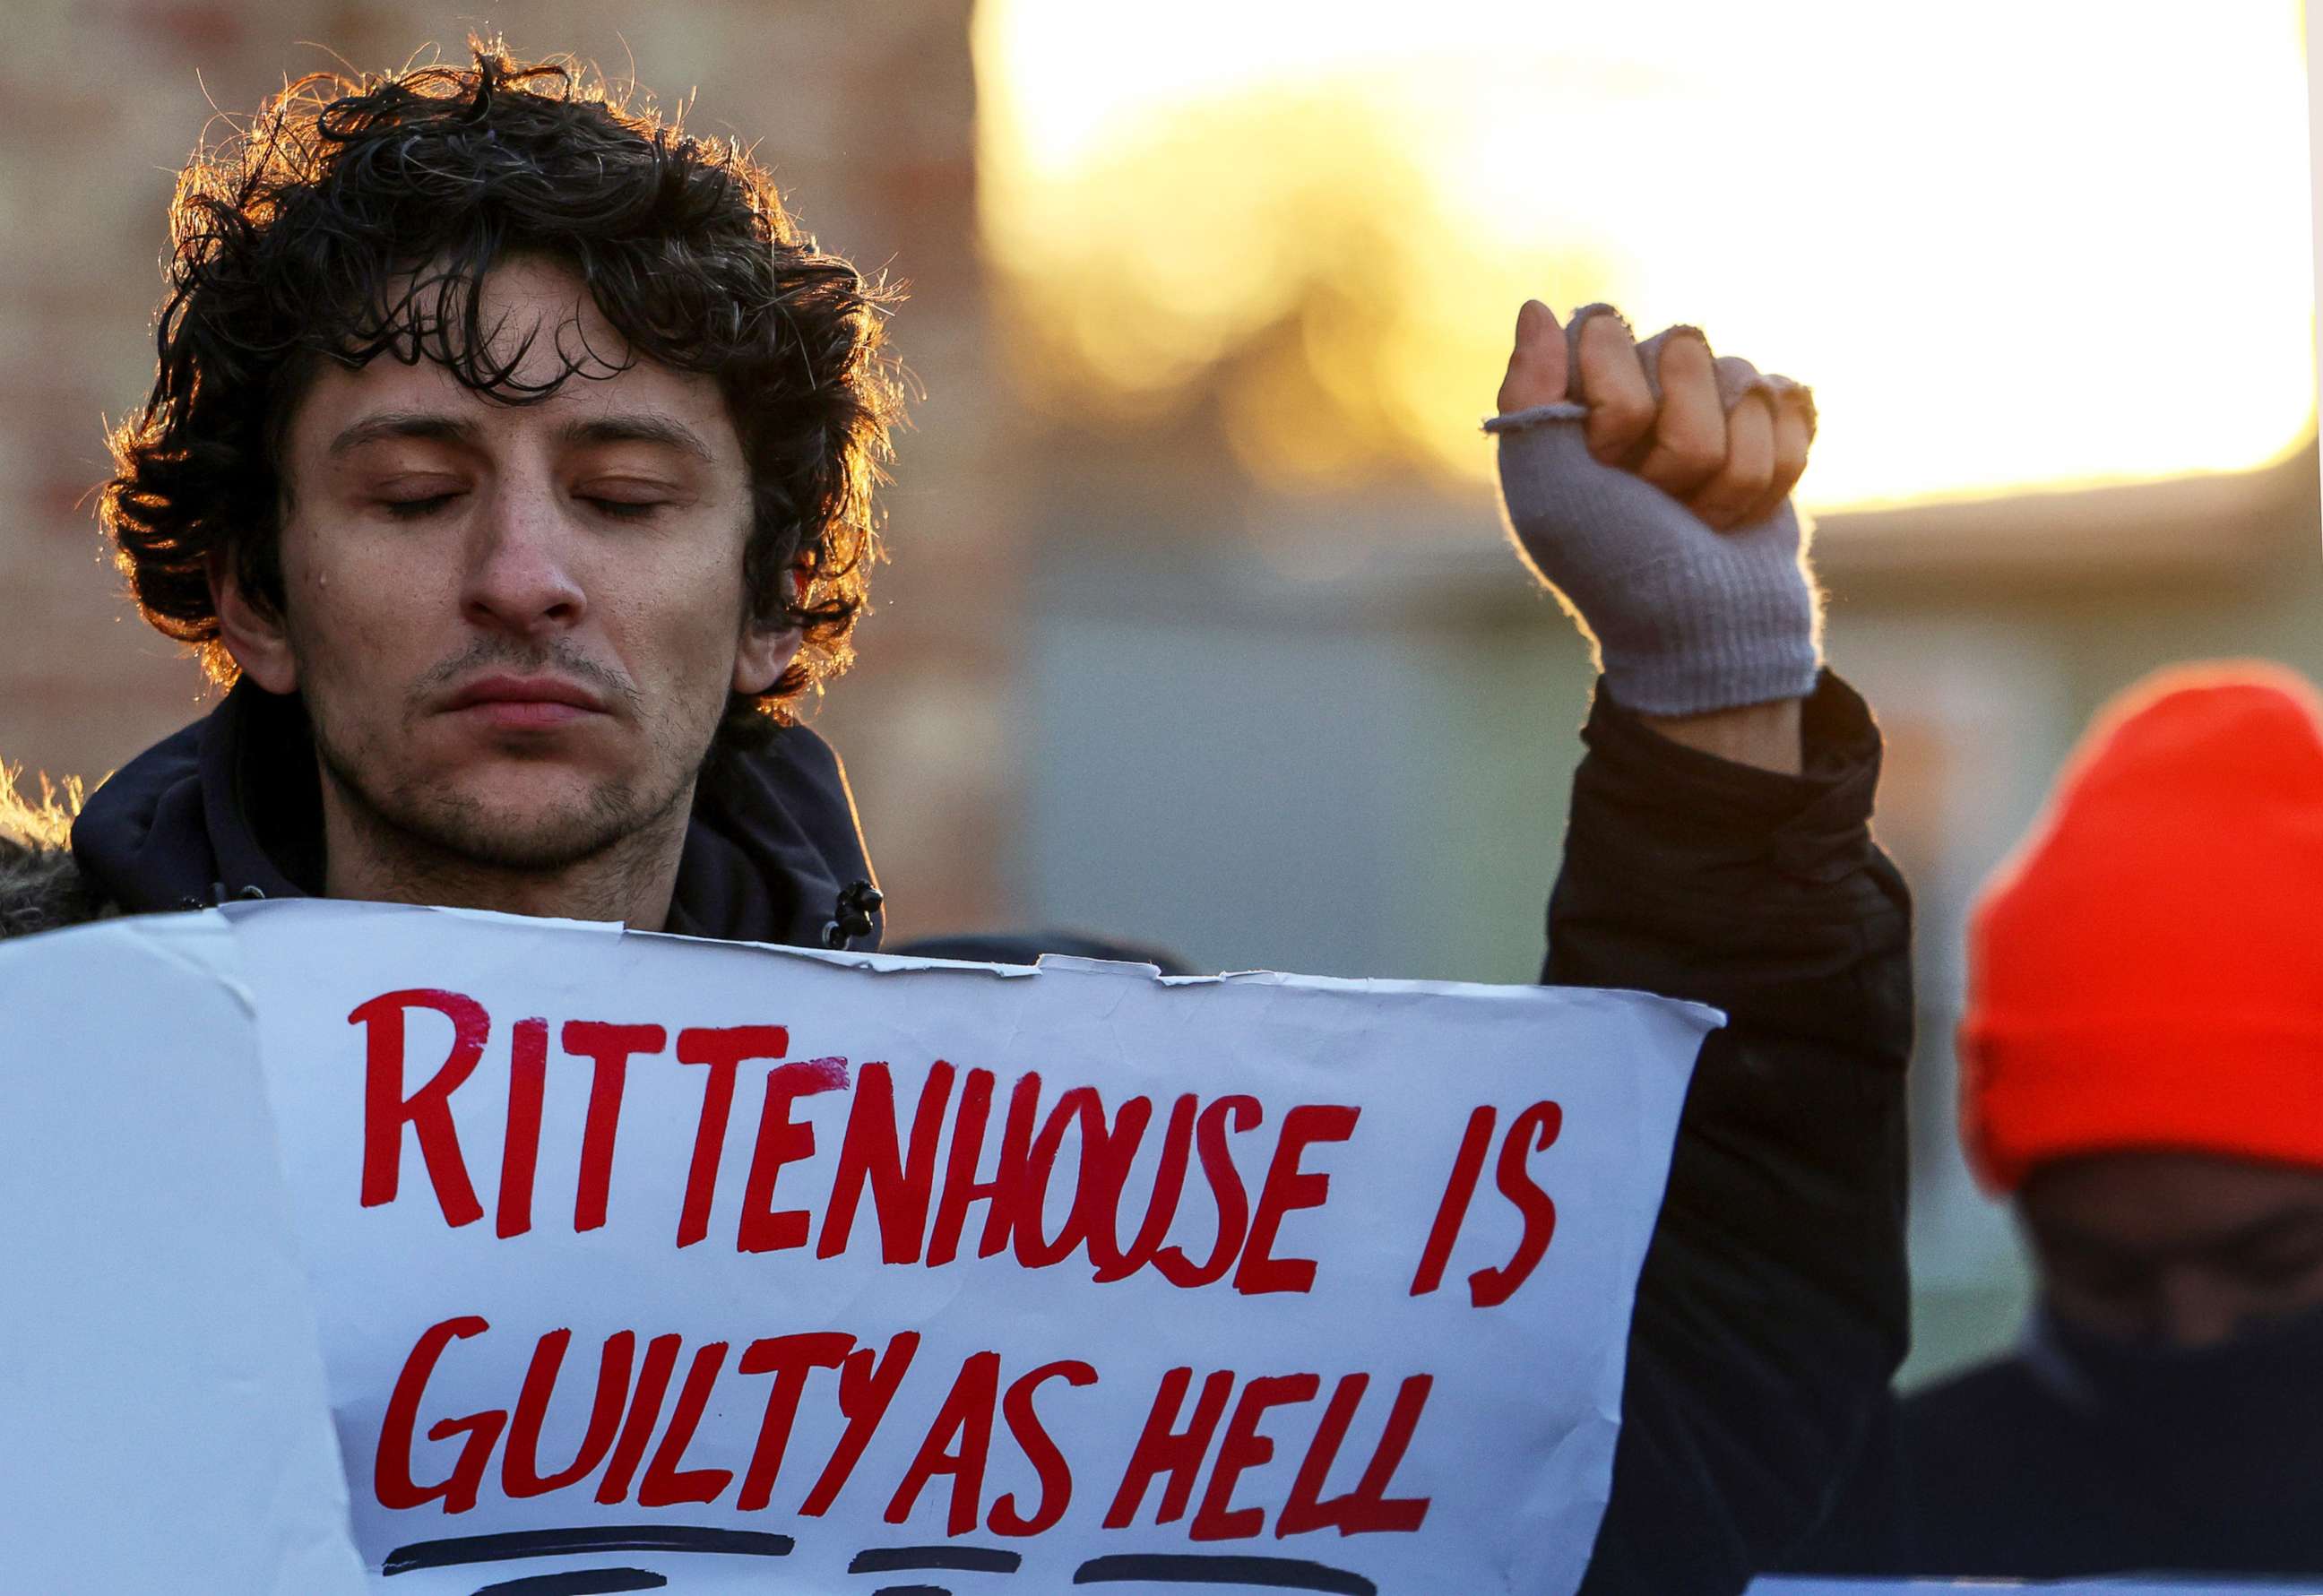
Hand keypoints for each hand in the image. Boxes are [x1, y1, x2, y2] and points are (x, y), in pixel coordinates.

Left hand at [1497, 301, 1814, 530]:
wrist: (1700, 627)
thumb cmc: (1613, 561)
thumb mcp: (1545, 487)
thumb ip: (1527, 393)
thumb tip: (1537, 306)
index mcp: (1580, 386)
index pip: (1605, 326)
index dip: (1613, 403)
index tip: (1602, 464)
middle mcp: (1647, 379)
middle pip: (1685, 346)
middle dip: (1678, 442)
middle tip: (1655, 499)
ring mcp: (1714, 399)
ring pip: (1746, 380)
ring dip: (1727, 469)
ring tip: (1698, 514)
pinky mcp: (1774, 422)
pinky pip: (1794, 403)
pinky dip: (1774, 472)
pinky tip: (1741, 509)